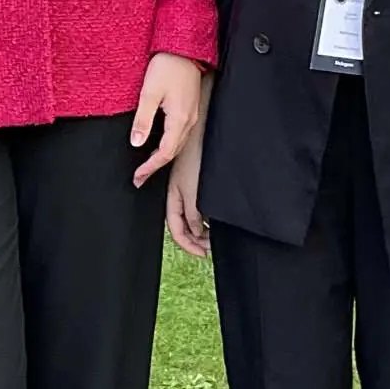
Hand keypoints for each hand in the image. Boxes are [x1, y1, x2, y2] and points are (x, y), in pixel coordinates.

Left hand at [130, 52, 203, 186]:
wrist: (185, 47)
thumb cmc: (167, 66)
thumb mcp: (149, 93)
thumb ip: (143, 120)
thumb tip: (136, 142)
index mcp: (179, 119)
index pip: (165, 153)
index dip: (150, 167)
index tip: (138, 176)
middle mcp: (189, 120)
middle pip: (173, 152)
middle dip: (155, 166)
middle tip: (139, 177)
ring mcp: (192, 115)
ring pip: (178, 144)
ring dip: (162, 157)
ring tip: (147, 166)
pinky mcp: (190, 108)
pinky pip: (181, 134)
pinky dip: (169, 145)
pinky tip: (160, 145)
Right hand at [165, 128, 210, 256]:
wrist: (202, 134)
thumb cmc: (195, 158)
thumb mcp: (193, 193)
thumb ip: (191, 215)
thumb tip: (195, 232)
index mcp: (172, 198)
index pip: (175, 230)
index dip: (188, 245)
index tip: (203, 254)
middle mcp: (179, 195)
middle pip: (183, 226)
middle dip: (196, 240)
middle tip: (211, 248)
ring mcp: (188, 188)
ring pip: (193, 217)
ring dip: (203, 229)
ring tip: (216, 236)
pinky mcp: (198, 181)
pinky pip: (200, 207)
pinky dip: (208, 217)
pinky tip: (217, 219)